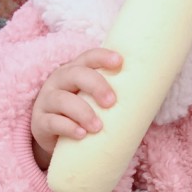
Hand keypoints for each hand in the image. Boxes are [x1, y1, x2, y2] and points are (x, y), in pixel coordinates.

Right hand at [31, 48, 121, 169]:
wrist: (55, 135)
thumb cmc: (84, 110)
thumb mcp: (96, 98)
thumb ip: (113, 93)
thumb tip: (152, 95)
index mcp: (76, 70)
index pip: (88, 57)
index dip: (102, 57)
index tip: (119, 62)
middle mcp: (60, 80)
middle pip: (75, 74)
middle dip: (96, 85)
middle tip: (112, 101)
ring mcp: (47, 100)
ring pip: (63, 99)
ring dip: (83, 112)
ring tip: (98, 126)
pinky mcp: (39, 122)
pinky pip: (52, 122)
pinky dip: (68, 127)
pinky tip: (81, 134)